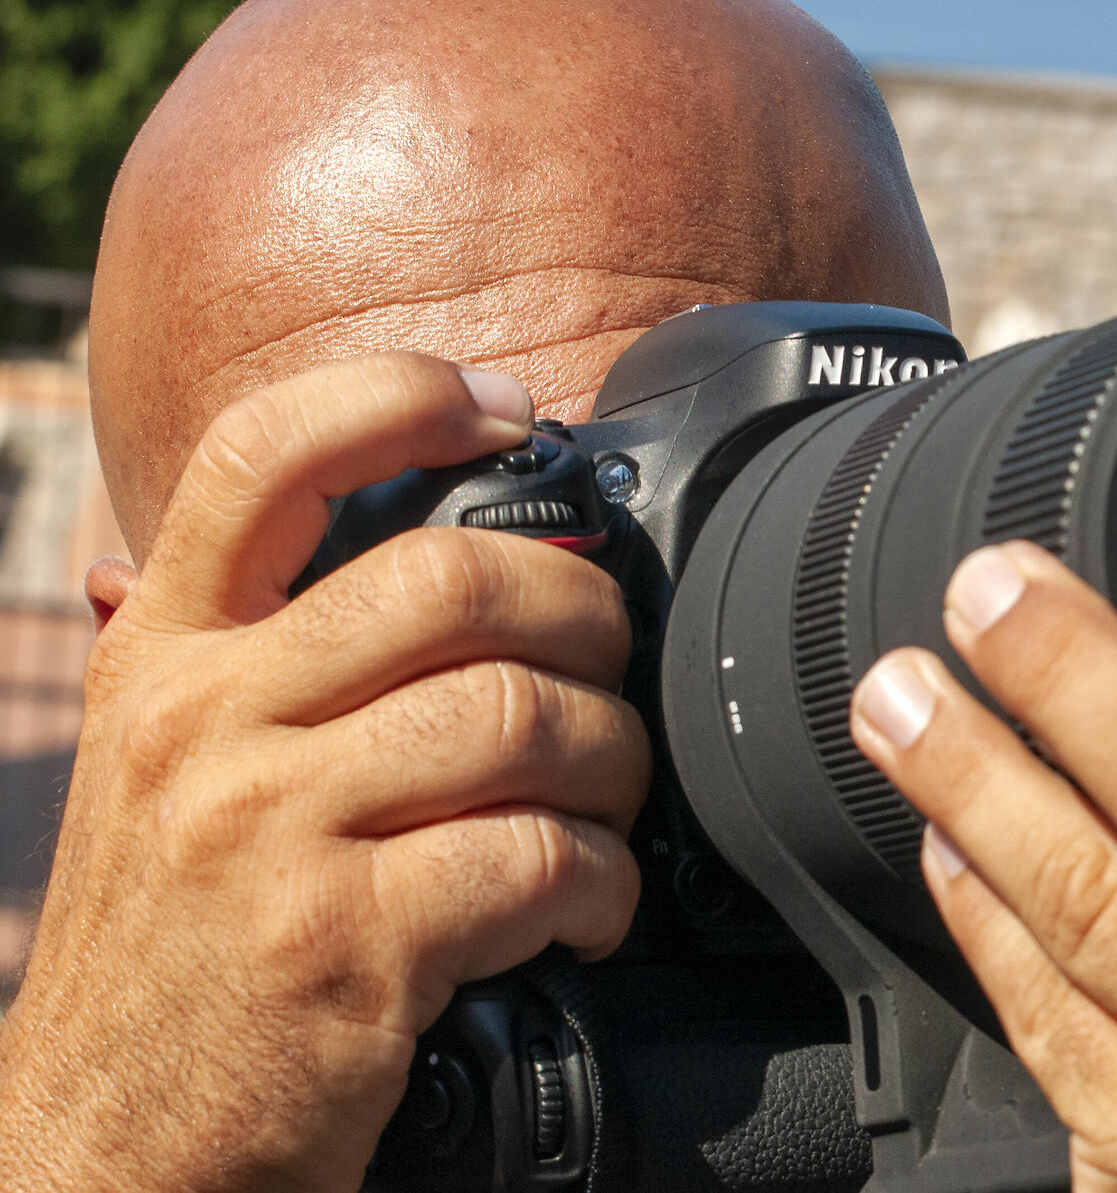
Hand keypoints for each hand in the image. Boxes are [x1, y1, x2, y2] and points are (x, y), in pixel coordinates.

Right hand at [0, 354, 648, 1192]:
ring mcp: (262, 831)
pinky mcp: (340, 944)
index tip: (505, 410)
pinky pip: (537, 855)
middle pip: (449, 579)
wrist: (105, 1153)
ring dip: (612, 758)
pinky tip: (591, 906)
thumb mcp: (159, 766)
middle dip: (581, 614)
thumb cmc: (172, 951)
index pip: (262, 455)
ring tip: (610, 803)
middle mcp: (199, 721)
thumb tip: (365, 509)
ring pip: (517, 714)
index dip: (400, 399)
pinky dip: (602, 881)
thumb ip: (246, 646)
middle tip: (609, 667)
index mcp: (159, 653)